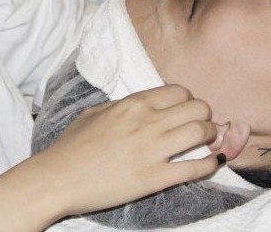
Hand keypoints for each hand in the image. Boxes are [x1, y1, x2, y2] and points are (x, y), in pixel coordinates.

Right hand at [38, 84, 217, 217]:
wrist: (59, 178)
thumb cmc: (72, 145)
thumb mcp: (95, 113)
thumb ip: (122, 106)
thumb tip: (140, 107)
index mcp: (133, 104)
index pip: (178, 92)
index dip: (188, 100)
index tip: (186, 110)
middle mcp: (147, 122)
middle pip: (197, 108)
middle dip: (204, 116)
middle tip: (201, 125)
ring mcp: (153, 150)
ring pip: (201, 132)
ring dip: (210, 136)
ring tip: (207, 143)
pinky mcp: (156, 178)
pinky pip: (195, 168)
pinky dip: (209, 164)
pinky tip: (211, 164)